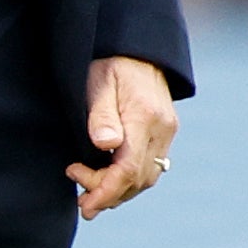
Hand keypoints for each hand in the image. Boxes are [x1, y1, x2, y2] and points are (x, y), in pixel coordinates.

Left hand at [68, 57, 175, 220]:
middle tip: (80, 201)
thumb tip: (105, 145)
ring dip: (120, 192)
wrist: (138, 46)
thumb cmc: (111, 62)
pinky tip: (110, 181)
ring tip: (90, 195)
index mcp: (144, 117)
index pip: (129, 169)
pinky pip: (151, 167)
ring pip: (147, 178)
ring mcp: (167, 131)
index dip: (106, 191)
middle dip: (109, 196)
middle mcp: (162, 128)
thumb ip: (101, 114)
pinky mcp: (166, 132)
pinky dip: (130, 181)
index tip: (83, 202)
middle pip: (139, 179)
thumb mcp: (99, 81)